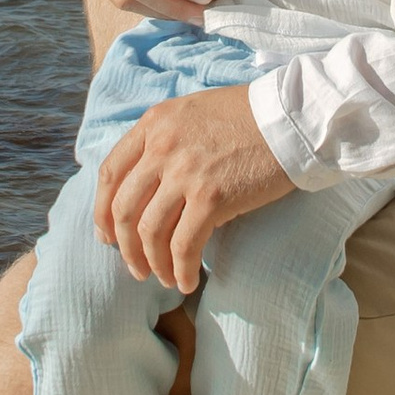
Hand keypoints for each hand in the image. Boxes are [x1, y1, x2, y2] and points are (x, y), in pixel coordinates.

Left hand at [93, 85, 293, 292]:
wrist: (291, 119)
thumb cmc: (249, 116)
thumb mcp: (193, 112)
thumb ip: (166, 140)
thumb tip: (153, 187)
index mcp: (154, 124)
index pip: (110, 172)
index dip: (103, 210)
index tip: (108, 234)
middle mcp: (162, 147)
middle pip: (123, 207)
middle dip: (125, 246)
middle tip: (134, 267)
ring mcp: (184, 172)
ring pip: (149, 231)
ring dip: (152, 263)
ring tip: (164, 279)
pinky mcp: (211, 197)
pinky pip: (183, 244)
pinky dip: (181, 269)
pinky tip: (188, 281)